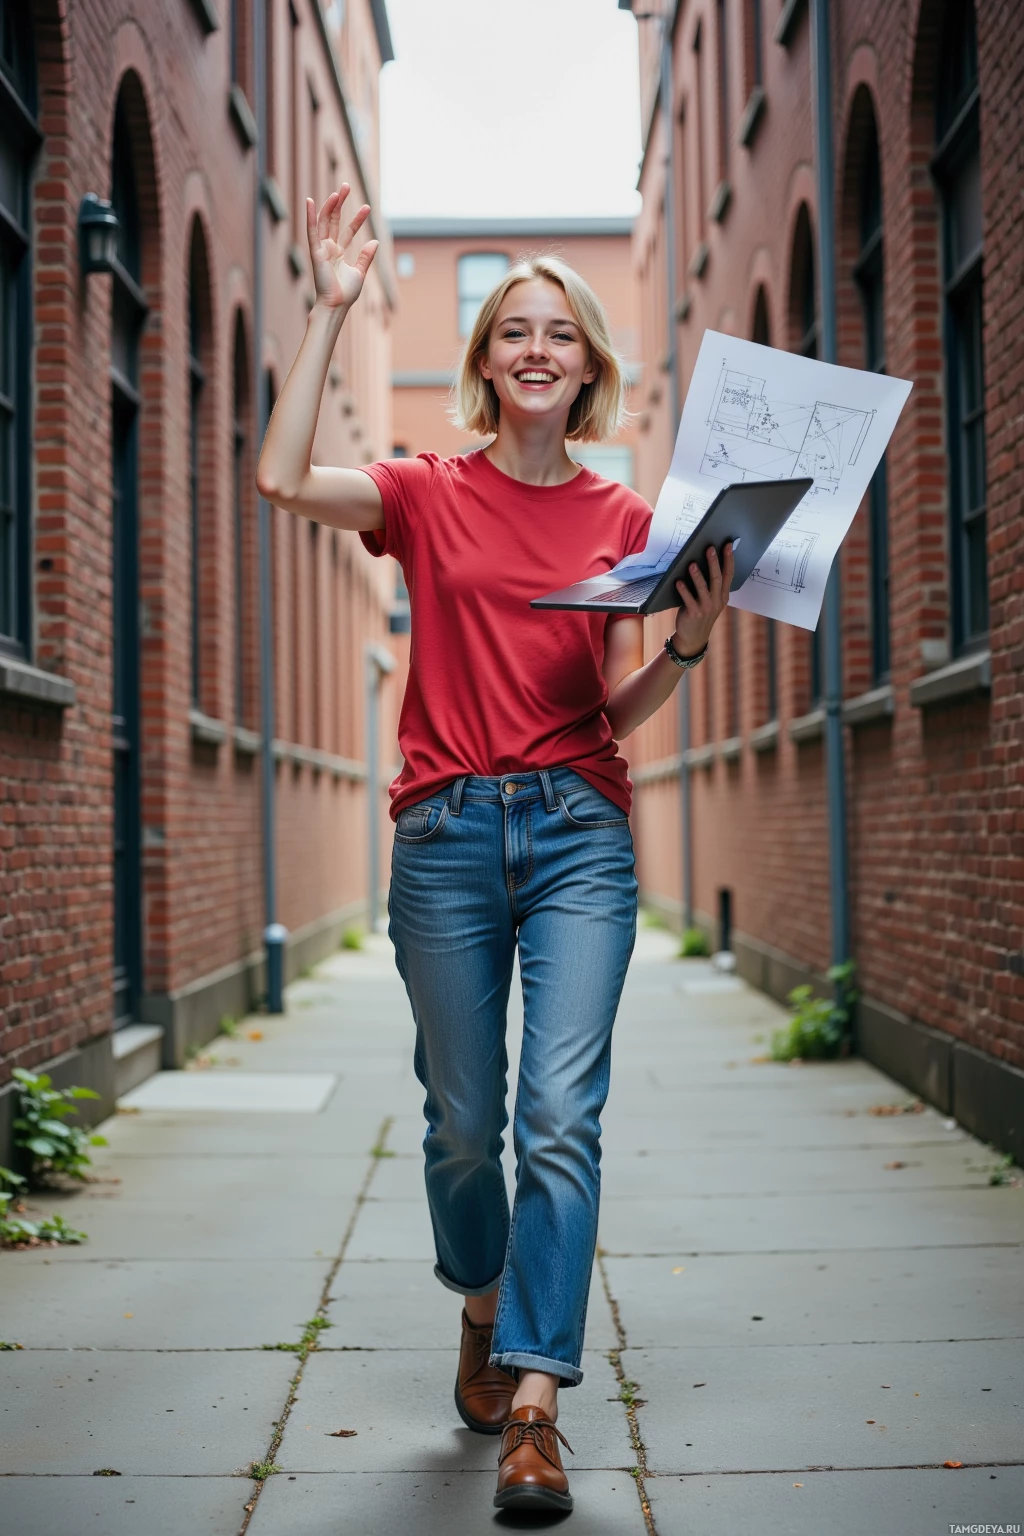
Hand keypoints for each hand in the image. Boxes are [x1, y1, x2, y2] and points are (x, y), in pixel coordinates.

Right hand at [306, 184, 378, 311]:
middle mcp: (328, 248)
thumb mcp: (360, 273)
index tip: (367, 207)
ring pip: (324, 222)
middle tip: (347, 186)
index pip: (348, 231)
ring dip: (330, 205)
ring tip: (339, 191)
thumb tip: (375, 241)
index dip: (357, 219)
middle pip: (334, 220)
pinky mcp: (315, 252)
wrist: (336, 305)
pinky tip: (310, 201)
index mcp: (338, 253)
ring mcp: (321, 249)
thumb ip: (366, 257)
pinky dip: (310, 216)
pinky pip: (311, 231)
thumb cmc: (346, 294)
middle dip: (340, 203)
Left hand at [672, 542, 734, 658]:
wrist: (693, 637)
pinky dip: (683, 590)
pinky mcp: (694, 613)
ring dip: (697, 575)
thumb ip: (712, 585)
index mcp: (723, 595)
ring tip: (691, 564)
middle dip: (714, 562)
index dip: (729, 559)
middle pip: (717, 578)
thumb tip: (705, 561)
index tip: (727, 545)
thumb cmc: (701, 613)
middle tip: (710, 548)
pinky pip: (688, 599)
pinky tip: (678, 582)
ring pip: (703, 588)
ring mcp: (706, 608)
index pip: (728, 574)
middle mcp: (717, 601)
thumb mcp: (711, 600)